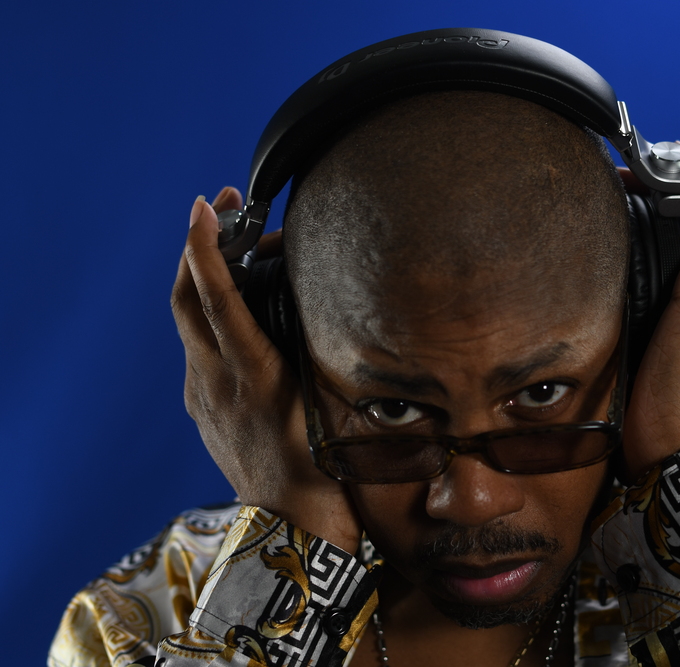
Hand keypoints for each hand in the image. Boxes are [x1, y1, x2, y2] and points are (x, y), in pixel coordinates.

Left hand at [171, 187, 361, 551]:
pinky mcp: (202, 408)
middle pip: (184, 300)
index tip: (204, 207)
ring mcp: (203, 396)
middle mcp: (216, 382)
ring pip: (189, 321)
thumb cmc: (327, 468)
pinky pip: (199, 347)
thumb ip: (319, 354)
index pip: (218, 300)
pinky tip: (242, 308)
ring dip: (206, 278)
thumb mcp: (332, 403)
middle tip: (221, 206)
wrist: (293, 526)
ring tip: (240, 250)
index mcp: (252, 377)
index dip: (208, 249)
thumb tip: (322, 305)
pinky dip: (212, 314)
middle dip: (197, 246)